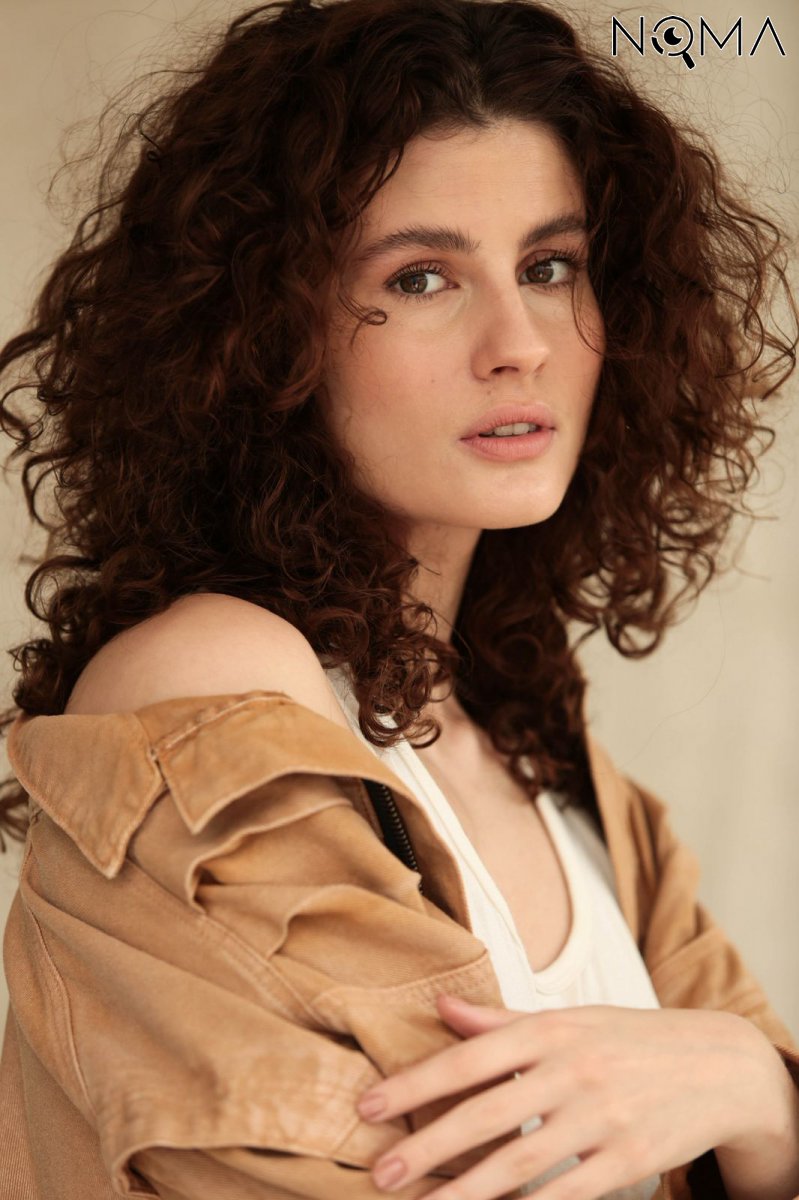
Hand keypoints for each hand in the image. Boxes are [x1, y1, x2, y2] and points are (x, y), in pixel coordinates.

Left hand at [355, 994, 781, 1199]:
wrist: (718, 1063)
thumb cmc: (629, 1038)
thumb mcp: (569, 1018)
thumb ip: (501, 1022)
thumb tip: (441, 1008)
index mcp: (549, 1030)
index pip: (469, 1058)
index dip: (416, 1083)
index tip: (369, 1106)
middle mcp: (571, 1070)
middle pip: (487, 1115)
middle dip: (429, 1146)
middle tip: (381, 1172)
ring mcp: (602, 1117)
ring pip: (522, 1163)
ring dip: (467, 1192)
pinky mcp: (629, 1160)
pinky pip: (571, 1196)